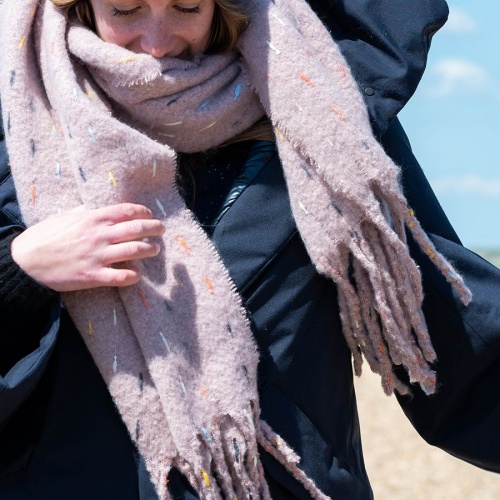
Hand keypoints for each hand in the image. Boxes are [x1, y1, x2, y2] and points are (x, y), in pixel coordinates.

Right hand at [11, 203, 164, 291]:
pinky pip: (121, 276)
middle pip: (137, 229)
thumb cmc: (44, 236)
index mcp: (93, 218)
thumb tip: (93, 207)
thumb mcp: (64, 217)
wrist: (26, 262)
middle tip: (161, 230)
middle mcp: (100, 235)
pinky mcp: (94, 276)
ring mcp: (98, 256)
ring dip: (149, 249)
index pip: (127, 211)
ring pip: (135, 251)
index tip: (150, 215)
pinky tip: (137, 274)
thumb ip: (84, 212)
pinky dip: (133, 275)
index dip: (143, 212)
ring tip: (155, 249)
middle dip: (154, 228)